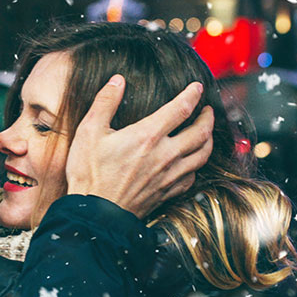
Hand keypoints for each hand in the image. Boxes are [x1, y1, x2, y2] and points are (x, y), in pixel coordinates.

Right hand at [65, 74, 213, 218]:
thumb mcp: (88, 132)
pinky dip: (196, 166)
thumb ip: (104, 103)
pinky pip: (191, 177)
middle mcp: (165, 155)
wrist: (94, 214)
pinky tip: (191, 163)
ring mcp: (168, 176)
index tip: (196, 87)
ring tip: (206, 133)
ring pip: (202, 155)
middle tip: (207, 110)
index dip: (192, 94)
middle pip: (200, 132)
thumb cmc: (89, 174)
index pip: (181, 108)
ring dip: (208, 140)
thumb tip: (117, 81)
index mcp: (147, 136)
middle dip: (208, 117)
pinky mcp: (166, 193)